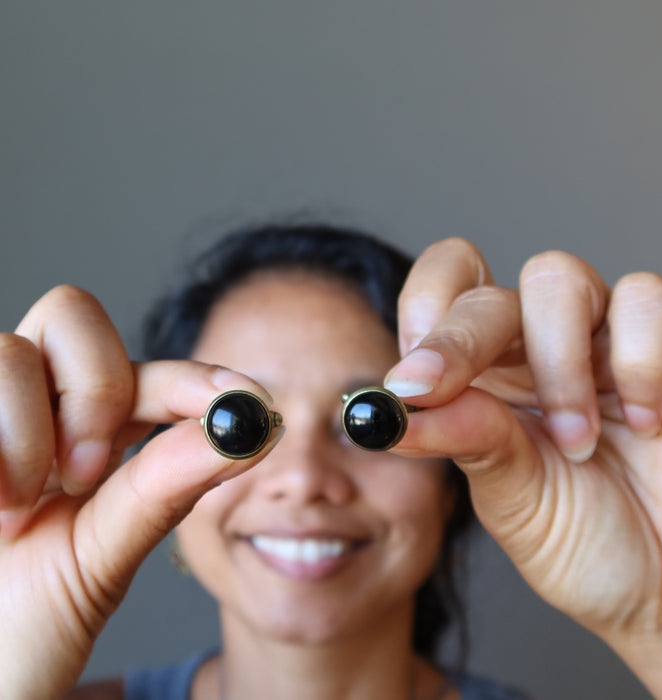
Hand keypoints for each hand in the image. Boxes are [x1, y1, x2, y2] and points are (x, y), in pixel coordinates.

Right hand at [0, 286, 280, 698]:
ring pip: (15, 351)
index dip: (193, 376)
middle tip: (84, 471)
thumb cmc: (23, 621)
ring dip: (29, 435)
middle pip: (75, 315)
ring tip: (18, 506)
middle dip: (96, 389)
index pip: (146, 373)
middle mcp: (34, 406)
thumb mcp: (105, 555)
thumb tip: (249, 430)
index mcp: (86, 430)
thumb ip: (167, 487)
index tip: (239, 397)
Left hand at [386, 239, 661, 697]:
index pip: (442, 296)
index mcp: (488, 380)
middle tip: (443, 389)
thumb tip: (395, 405)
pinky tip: (648, 418)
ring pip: (558, 278)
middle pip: (487, 292)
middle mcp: (541, 349)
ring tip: (578, 441)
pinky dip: (640, 358)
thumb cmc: (592, 546)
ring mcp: (608, 340)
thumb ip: (465, 441)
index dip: (422, 316)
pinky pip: (650, 300)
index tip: (413, 379)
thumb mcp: (512, 501)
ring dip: (557, 364)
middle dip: (461, 341)